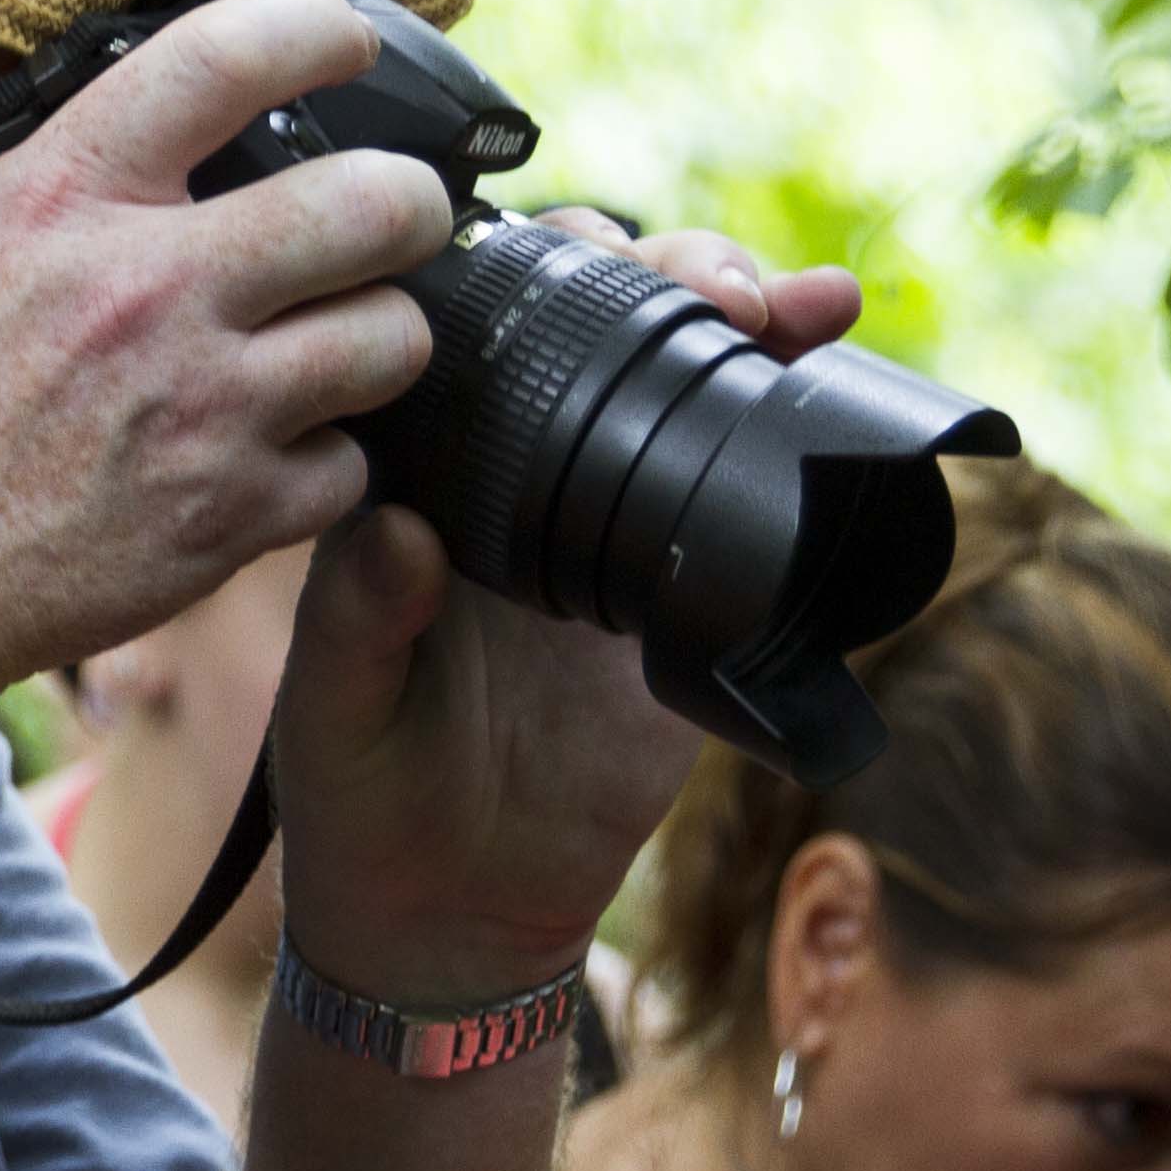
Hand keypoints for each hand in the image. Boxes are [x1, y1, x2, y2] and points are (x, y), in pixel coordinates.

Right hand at [0, 0, 454, 734]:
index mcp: (57, 198)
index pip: (230, 58)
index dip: (319, 30)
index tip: (341, 43)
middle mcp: (147, 292)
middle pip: (376, 203)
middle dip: (404, 200)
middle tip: (381, 216)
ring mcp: (200, 411)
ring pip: (394, 337)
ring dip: (370, 335)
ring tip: (327, 342)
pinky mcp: (227, 518)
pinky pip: (351, 465)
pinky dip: (320, 462)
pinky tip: (265, 453)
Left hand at [265, 218, 866, 1001]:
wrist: (453, 912)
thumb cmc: (360, 798)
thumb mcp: (335, 713)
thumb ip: (358, 624)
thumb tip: (394, 530)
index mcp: (415, 480)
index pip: (470, 335)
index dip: (529, 277)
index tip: (585, 258)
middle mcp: (509, 480)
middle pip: (592, 331)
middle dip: (663, 275)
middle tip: (721, 285)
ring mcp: (604, 527)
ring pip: (678, 386)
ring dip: (744, 321)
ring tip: (795, 303)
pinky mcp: (684, 593)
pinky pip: (750, 490)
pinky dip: (798, 424)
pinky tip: (835, 367)